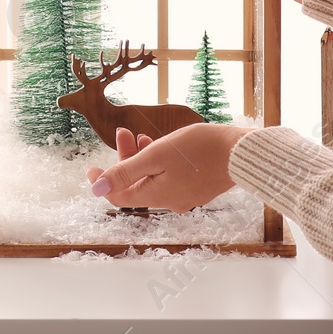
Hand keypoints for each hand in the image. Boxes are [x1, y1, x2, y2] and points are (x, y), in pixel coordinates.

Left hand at [85, 124, 253, 211]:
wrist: (241, 152)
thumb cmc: (198, 149)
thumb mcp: (156, 155)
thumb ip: (125, 171)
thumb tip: (96, 188)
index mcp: (157, 196)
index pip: (118, 197)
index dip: (102, 182)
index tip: (91, 167)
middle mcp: (170, 201)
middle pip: (136, 185)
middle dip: (124, 159)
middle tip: (122, 132)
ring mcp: (186, 195)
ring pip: (152, 178)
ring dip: (140, 157)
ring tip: (138, 133)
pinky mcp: (198, 187)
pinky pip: (169, 177)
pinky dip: (158, 162)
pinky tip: (159, 143)